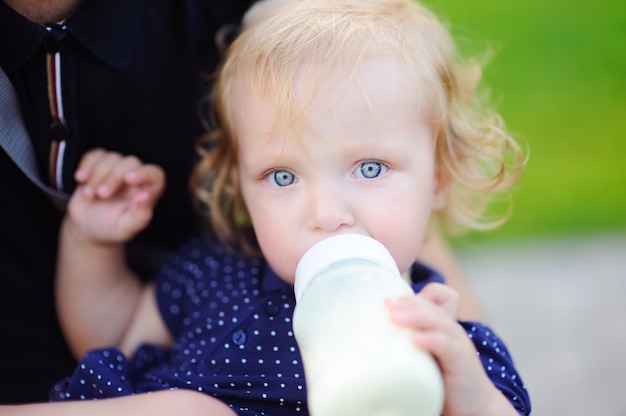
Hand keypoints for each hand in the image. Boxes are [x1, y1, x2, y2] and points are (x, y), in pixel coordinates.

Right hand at [67, 148, 164, 243]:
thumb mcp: (125, 229)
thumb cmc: (111, 229)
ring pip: (111, 158)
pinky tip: (80, 179)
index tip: (129, 178)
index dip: (145, 173)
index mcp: (148, 191)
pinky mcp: (99, 165)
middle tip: (102, 195)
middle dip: (113, 177)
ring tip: (90, 195)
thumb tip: (145, 197)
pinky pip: (95, 155)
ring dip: (97, 175)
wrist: (87, 228)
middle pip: (130, 162)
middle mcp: (136, 178)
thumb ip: (139, 217)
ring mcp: (117, 170)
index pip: (155, 174)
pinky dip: (86, 165)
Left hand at [386, 283, 514, 415]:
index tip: (387, 301)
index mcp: (440, 325)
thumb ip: (405, 344)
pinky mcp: (462, 361)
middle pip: (430, 305)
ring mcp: (458, 343)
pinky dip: (431, 340)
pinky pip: (447, 346)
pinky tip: (416, 341)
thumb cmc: (443, 380)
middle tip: (387, 304)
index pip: (432, 297)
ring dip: (415, 316)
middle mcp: (450, 329)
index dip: (411, 296)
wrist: (475, 405)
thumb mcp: (423, 356)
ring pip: (437, 321)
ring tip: (395, 317)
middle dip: (407, 303)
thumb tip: (368, 344)